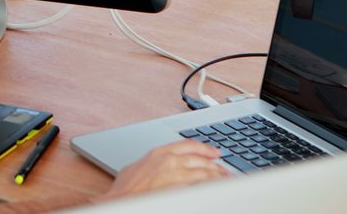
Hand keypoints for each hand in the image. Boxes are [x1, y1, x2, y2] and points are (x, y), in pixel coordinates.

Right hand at [106, 140, 226, 197]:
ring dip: (217, 175)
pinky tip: (218, 189)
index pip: (187, 145)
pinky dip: (212, 186)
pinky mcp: (181, 190)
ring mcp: (175, 175)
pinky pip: (202, 186)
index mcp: (158, 153)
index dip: (203, 148)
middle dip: (214, 163)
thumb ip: (151, 164)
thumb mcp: (135, 168)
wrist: (121, 202)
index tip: (213, 151)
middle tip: (223, 167)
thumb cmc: (124, 190)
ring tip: (225, 179)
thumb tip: (157, 167)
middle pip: (199, 158)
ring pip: (204, 171)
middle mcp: (169, 161)